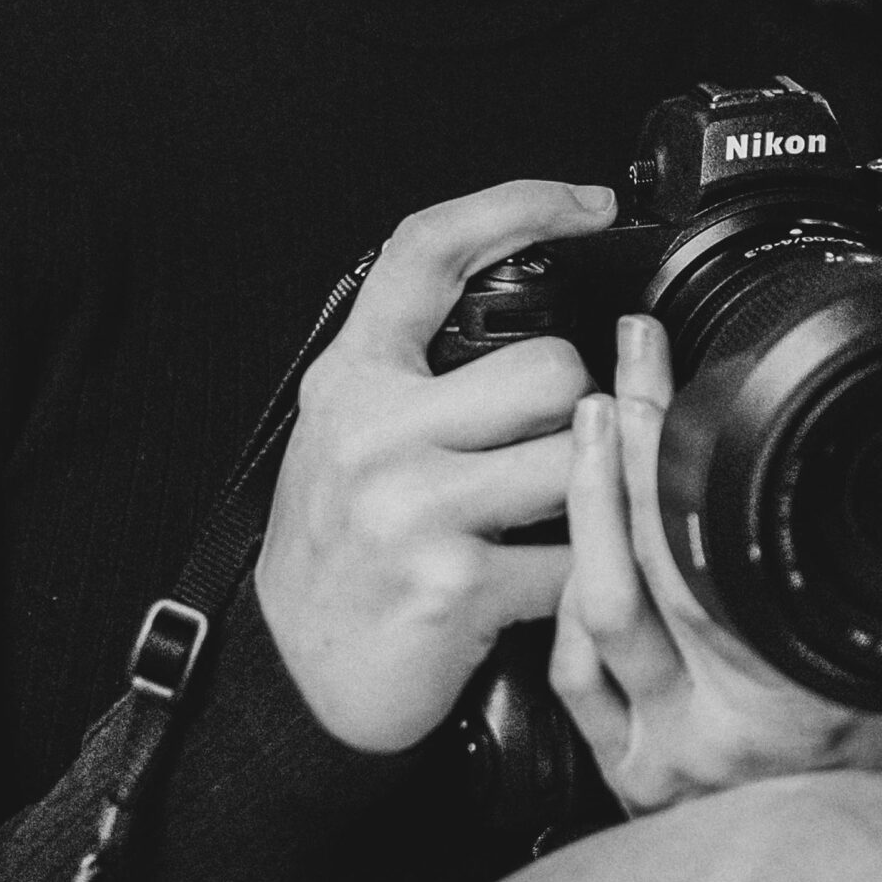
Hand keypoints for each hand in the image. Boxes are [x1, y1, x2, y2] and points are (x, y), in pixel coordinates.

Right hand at [256, 178, 615, 749]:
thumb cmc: (336, 557)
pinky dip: (577, 584)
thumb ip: (416, 376)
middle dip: (576, 415)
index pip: (429, 251)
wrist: (293, 680)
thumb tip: (529, 320)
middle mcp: (374, 431)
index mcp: (351, 382)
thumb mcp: (348, 440)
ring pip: (579, 458)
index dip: (517, 204)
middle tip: (547, 458)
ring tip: (548, 525)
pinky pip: (574, 562)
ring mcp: (412, 506)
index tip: (587, 201)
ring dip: (588, 498)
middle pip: (552, 369)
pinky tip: (541, 591)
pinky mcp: (453, 582)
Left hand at [550, 314, 881, 815]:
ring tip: (592, 438)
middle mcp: (721, 736)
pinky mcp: (629, 781)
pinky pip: (575, 676)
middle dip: (614, 456)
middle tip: (615, 378)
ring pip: (590, 620)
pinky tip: (583, 547)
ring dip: (585, 517)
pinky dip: (574, 602)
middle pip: (634, 575)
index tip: (655, 374)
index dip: (664, 453)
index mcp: (804, 700)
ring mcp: (664, 762)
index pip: (705, 553)